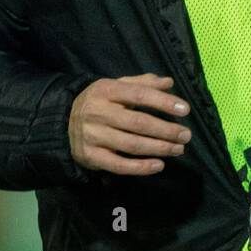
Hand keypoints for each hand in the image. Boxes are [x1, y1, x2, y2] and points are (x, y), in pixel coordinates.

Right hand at [69, 73, 192, 175]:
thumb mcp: (116, 86)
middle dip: (166, 130)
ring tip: (178, 149)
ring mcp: (93, 136)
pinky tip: (159, 165)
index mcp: (106, 90)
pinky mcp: (90, 156)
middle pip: (138, 122)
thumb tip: (168, 82)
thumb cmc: (100, 103)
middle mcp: (98, 112)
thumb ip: (142, 83)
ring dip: (159, 148)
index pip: (139, 94)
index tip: (184, 110)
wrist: (64, 123)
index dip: (163, 102)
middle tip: (186, 135)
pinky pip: (119, 165)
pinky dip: (141, 167)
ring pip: (132, 145)